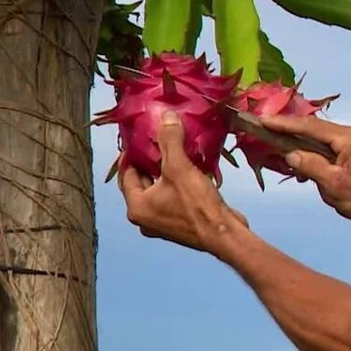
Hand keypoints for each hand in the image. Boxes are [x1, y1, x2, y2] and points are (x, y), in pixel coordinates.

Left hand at [120, 110, 242, 253]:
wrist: (224, 235)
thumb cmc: (197, 204)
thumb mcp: (180, 168)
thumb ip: (171, 140)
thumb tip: (166, 115)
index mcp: (136, 207)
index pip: (126, 174)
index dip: (131, 153)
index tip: (139, 136)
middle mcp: (144, 218)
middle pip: (141, 183)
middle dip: (149, 162)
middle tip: (158, 141)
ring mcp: (162, 224)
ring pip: (158, 191)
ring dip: (164, 174)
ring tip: (175, 153)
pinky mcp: (179, 226)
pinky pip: (171, 199)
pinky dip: (176, 186)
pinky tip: (189, 172)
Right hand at [260, 115, 350, 227]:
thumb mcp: (335, 186)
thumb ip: (310, 166)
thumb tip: (290, 153)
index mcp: (348, 137)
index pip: (308, 126)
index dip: (283, 124)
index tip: (261, 120)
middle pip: (313, 132)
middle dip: (291, 139)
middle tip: (266, 139)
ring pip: (321, 144)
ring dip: (307, 156)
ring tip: (295, 171)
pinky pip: (331, 152)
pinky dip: (319, 162)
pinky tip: (312, 176)